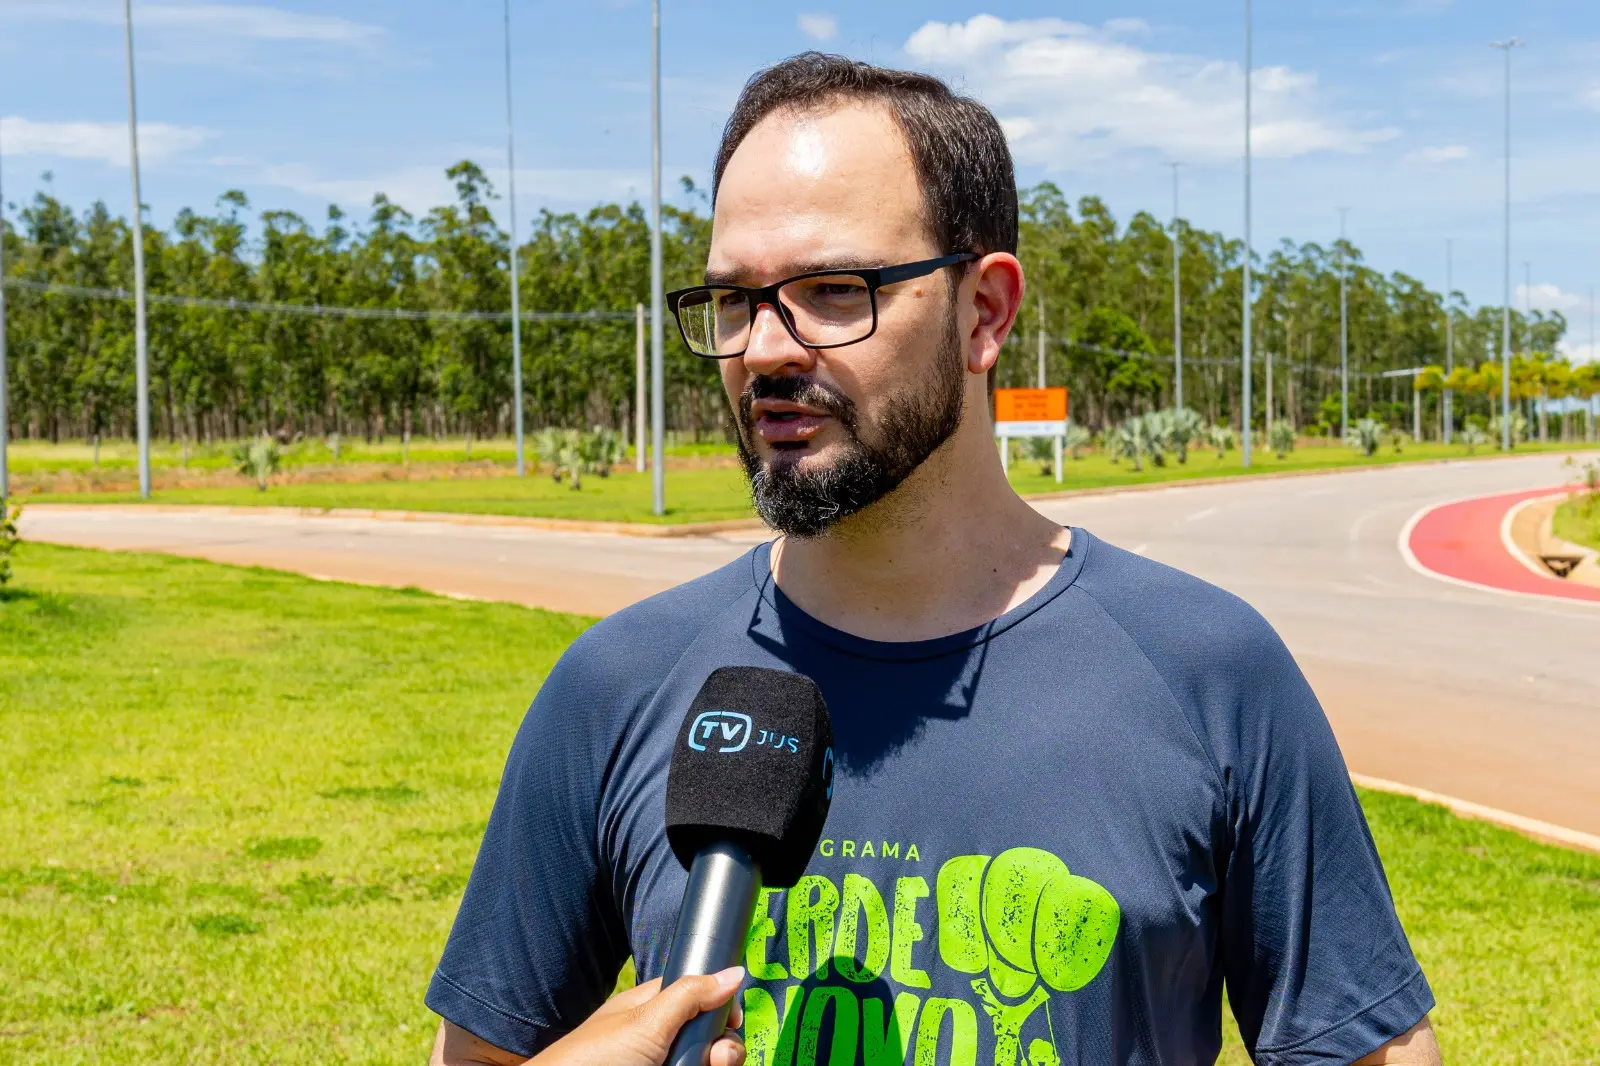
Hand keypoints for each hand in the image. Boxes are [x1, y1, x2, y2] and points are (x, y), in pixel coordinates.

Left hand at [536, 966, 746, 1065]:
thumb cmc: (595, 1058)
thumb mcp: (646, 1020)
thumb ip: (691, 995)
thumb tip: (735, 971)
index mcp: (652, 1010)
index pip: (700, 997)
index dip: (721, 1007)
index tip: (732, 1019)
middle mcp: (661, 1040)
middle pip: (711, 1038)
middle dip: (723, 1049)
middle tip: (713, 1058)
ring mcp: (663, 1063)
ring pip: (706, 1063)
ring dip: (716, 1065)